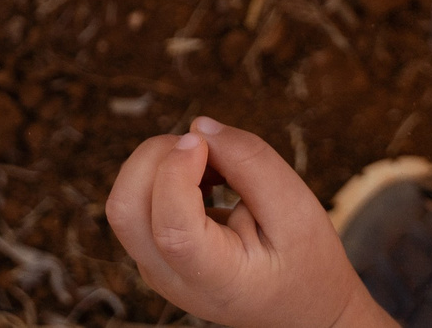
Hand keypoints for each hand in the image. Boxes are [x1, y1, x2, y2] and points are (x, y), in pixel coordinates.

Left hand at [106, 117, 391, 327]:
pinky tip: (207, 179)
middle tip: (209, 150)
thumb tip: (200, 127)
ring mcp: (156, 268)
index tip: (204, 142)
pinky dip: (164, 173)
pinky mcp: (154, 251)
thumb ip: (251, 164)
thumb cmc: (306, 261)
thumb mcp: (297, 209)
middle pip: (126, 208)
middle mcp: (172, 279)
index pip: (171, 228)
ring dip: (161, 162)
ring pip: (125, 201)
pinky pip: (138, 202)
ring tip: (215, 168)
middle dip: (158, 156)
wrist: (303, 305)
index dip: (176, 172)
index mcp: (215, 280)